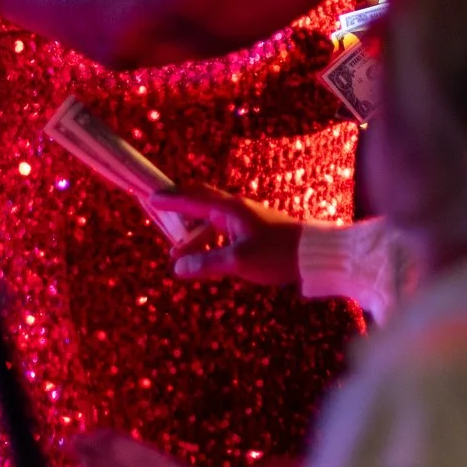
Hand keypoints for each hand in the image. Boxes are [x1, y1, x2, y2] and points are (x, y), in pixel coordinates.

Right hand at [148, 184, 301, 286]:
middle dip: (180, 213)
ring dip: (194, 237)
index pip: (192, 199)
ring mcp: (247, 220)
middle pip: (201, 205)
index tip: (151, 198)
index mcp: (229, 209)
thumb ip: (206, 263)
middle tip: (160, 218)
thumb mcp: (237, 261)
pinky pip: (224, 233)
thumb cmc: (276, 254)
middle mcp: (236, 209)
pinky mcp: (255, 232)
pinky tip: (208, 262)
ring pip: (212, 223)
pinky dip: (211, 244)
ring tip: (180, 258)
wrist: (314, 255)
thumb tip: (178, 268)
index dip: (171, 199)